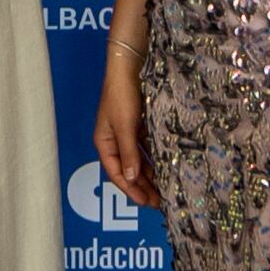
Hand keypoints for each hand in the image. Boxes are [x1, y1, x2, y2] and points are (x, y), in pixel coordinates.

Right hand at [94, 54, 158, 214]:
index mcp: (104, 142)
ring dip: (149, 175)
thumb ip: (128, 153)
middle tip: (158, 203)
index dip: (129, 190)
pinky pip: (146, 149)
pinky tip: (165, 169)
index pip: (116, 173)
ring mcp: (127, 133)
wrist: (129, 67)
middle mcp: (115, 140)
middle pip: (127, 170)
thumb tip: (130, 179)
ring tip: (163, 190)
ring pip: (138, 161)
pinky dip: (154, 160)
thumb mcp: (125, 126)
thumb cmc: (121, 95)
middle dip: (141, 187)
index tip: (144, 203)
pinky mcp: (139, 125)